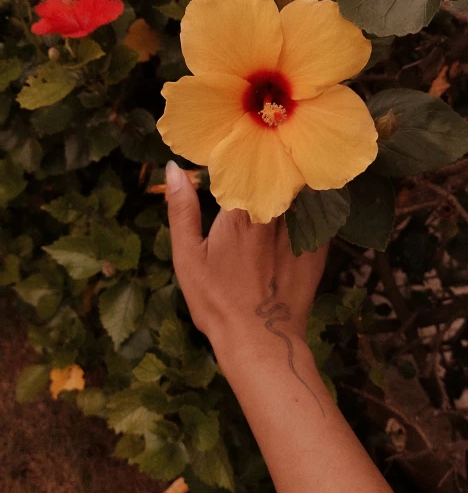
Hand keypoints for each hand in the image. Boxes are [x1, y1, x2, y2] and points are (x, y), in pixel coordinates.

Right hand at [165, 161, 327, 363]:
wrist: (261, 341)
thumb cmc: (216, 300)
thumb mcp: (188, 256)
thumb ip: (182, 209)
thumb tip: (172, 168)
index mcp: (241, 210)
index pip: (244, 166)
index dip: (240, 157)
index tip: (234, 151)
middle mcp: (275, 213)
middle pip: (276, 173)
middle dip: (269, 163)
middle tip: (261, 154)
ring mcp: (301, 230)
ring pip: (300, 190)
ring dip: (291, 181)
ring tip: (283, 173)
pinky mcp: (319, 247)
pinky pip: (319, 214)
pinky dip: (310, 206)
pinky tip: (302, 208)